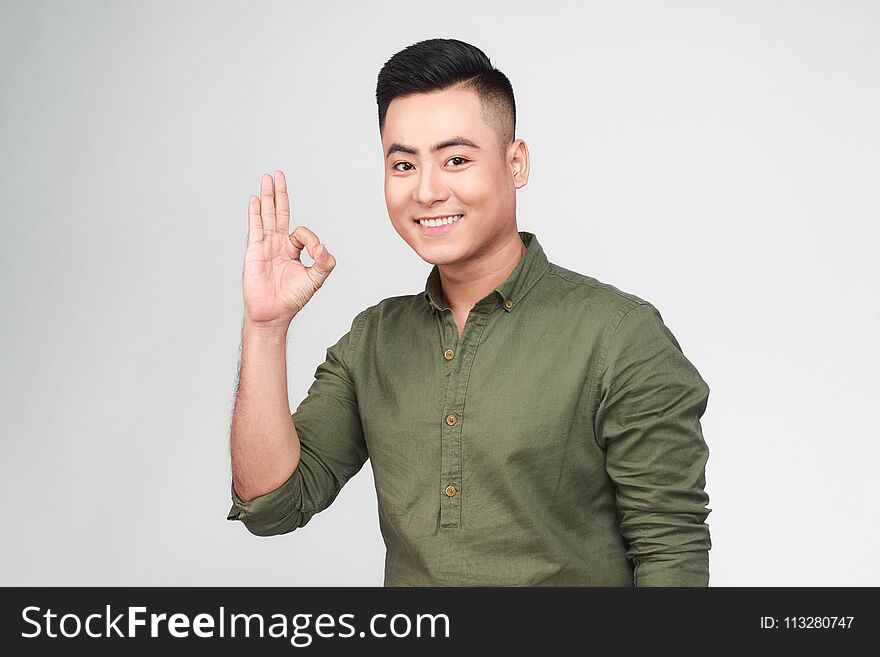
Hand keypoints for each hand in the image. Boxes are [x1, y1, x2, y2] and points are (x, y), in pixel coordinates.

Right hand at [242, 170, 336, 327]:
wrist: (272, 313)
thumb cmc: (292, 299)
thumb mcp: (315, 279)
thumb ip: (324, 262)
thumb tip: (322, 246)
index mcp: (292, 250)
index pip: (301, 233)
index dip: (310, 239)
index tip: (313, 253)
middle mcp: (278, 245)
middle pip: (279, 213)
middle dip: (280, 193)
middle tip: (278, 175)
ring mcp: (265, 246)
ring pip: (267, 215)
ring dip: (268, 196)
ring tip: (267, 178)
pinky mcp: (254, 250)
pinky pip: (255, 227)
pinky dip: (256, 212)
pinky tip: (256, 199)